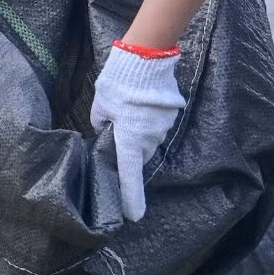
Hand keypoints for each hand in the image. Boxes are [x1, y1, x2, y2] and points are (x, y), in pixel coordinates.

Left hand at [90, 43, 185, 221]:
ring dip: (139, 130)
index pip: (130, 176)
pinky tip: (141, 100)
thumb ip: (101, 121)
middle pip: (139, 154)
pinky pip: (158, 123)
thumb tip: (105, 128)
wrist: (146, 58)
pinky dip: (149, 117)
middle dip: (129, 148)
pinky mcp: (172, 113)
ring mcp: (164, 126)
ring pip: (149, 137)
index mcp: (130, 140)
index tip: (134, 216)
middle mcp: (150, 138)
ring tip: (129, 108)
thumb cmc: (119, 83)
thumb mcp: (101, 103)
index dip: (131, 197)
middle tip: (117, 129)